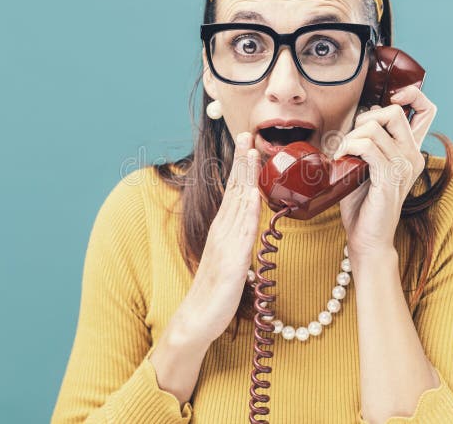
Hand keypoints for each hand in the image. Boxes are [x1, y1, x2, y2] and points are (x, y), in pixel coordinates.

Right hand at [176, 131, 261, 343]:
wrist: (198, 320)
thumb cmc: (216, 291)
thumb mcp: (230, 258)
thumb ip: (239, 239)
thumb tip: (250, 224)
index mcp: (222, 230)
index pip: (232, 191)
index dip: (240, 166)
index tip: (247, 143)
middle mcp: (222, 232)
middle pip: (233, 190)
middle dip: (241, 161)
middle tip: (247, 134)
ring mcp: (226, 245)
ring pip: (238, 205)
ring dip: (246, 177)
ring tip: (253, 153)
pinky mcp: (232, 263)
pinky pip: (242, 233)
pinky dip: (249, 212)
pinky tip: (254, 195)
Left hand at [333, 84, 436, 259]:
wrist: (366, 239)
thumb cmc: (363, 203)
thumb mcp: (366, 164)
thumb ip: (368, 140)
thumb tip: (363, 115)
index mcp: (411, 150)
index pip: (426, 110)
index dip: (411, 95)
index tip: (390, 98)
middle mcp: (413, 156)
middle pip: (394, 112)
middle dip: (365, 118)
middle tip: (351, 139)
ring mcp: (404, 167)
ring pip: (375, 128)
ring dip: (350, 136)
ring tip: (341, 153)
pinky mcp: (390, 178)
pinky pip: (368, 147)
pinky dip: (349, 147)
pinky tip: (341, 158)